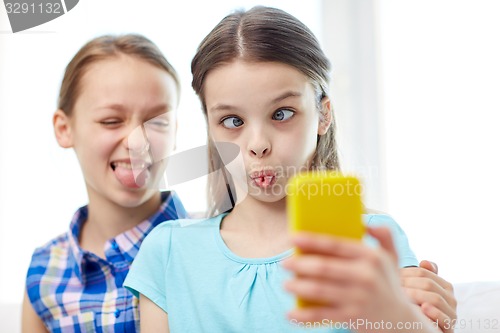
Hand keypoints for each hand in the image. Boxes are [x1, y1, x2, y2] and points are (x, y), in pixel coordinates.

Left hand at [282, 227, 434, 332]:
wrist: (400, 321)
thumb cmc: (388, 283)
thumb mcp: (391, 257)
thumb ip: (383, 234)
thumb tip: (365, 219)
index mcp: (371, 257)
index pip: (336, 245)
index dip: (312, 240)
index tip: (292, 237)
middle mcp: (365, 276)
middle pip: (324, 267)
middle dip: (300, 265)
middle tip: (284, 263)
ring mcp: (358, 298)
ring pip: (320, 290)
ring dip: (298, 287)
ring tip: (286, 285)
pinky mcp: (352, 317)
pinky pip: (323, 315)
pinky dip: (305, 316)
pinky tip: (291, 313)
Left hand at [400, 260, 456, 332]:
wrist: (423, 327)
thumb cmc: (419, 305)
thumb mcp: (419, 288)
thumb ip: (422, 273)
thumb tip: (424, 262)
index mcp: (444, 285)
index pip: (422, 273)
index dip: (404, 273)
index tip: (391, 277)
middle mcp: (450, 298)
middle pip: (428, 284)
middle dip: (408, 284)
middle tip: (393, 287)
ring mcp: (451, 313)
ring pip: (435, 298)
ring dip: (417, 296)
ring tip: (403, 297)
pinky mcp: (449, 327)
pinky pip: (445, 319)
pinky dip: (434, 313)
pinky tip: (423, 309)